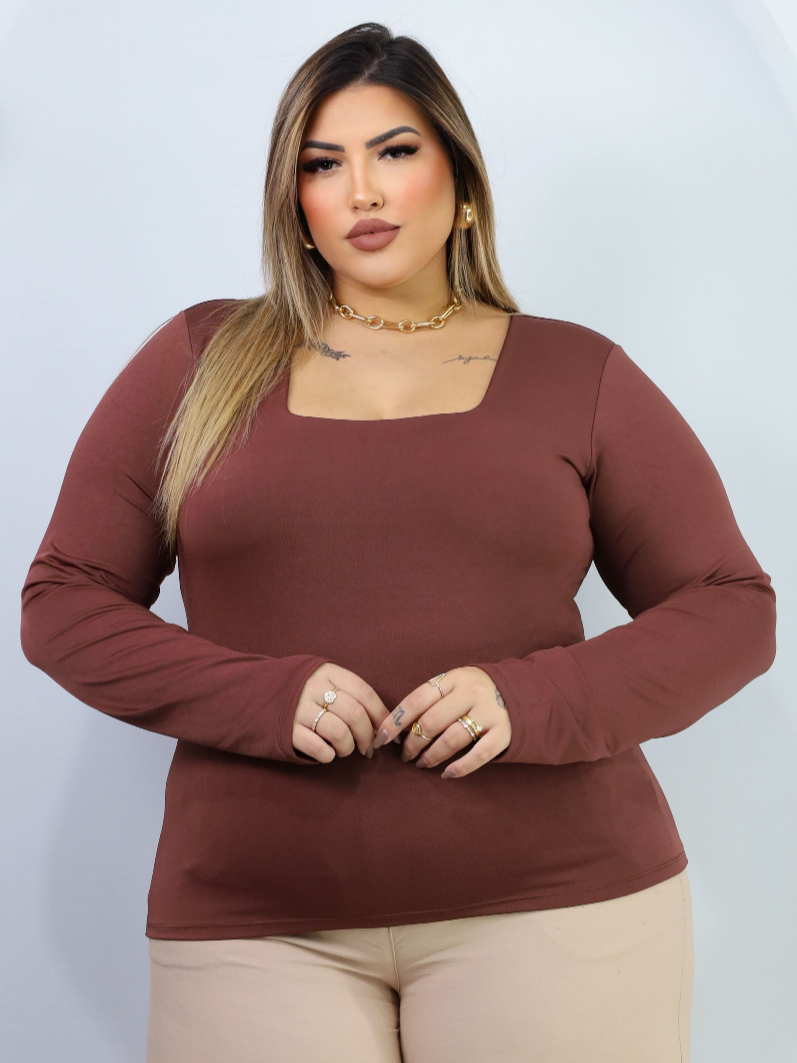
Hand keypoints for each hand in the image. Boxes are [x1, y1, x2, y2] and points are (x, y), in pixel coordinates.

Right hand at [292, 663, 388, 762]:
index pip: (365, 693)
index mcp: (327, 672)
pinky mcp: (287, 730)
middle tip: (368, 747)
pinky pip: (319, 749)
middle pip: (356, 714)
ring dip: (349, 748)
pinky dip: (329, 756)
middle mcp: (314, 688)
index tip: (388, 731)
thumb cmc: (297, 688)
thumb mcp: (319, 677)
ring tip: (345, 750)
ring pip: (340, 733)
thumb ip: (346, 692)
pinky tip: (327, 753)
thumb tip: (381, 721)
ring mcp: (299, 709)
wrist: (250, 691)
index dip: (381, 715)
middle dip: (368, 736)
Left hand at [368, 667, 510, 777]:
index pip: (416, 700)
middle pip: (431, 722)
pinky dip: (460, 768)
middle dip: (412, 744)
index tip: (380, 738)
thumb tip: (397, 727)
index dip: (395, 721)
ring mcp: (490, 713)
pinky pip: (478, 755)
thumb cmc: (476, 692)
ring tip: (421, 764)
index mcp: (454, 678)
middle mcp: (471, 693)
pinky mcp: (504, 734)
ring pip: (451, 740)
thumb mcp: (455, 684)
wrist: (521, 692)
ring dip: (431, 756)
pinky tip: (446, 774)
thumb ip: (432, 699)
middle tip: (405, 756)